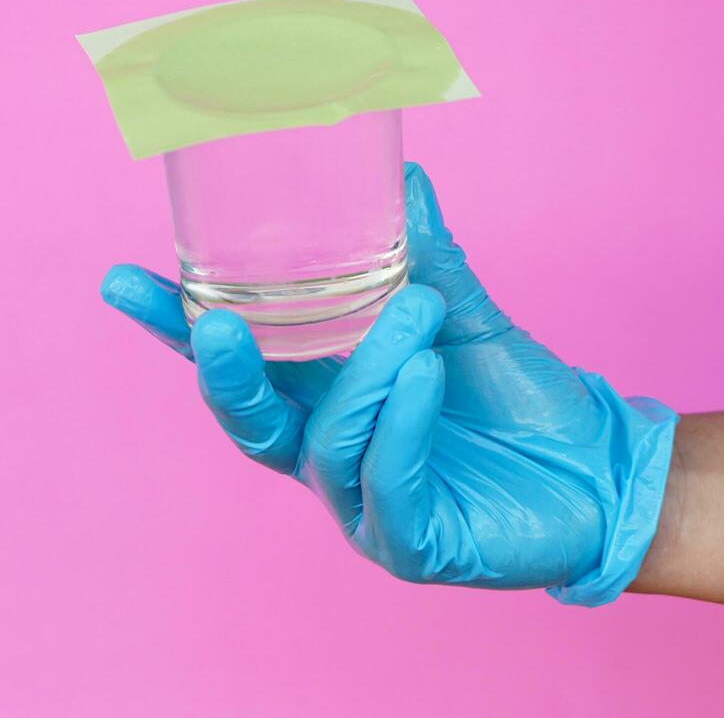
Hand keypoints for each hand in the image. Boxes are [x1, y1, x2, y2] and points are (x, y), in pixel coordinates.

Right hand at [100, 163, 675, 603]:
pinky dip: (402, 425)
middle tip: (214, 320)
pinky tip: (427, 374)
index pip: (239, 363)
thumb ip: (427, 258)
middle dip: (223, 370)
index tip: (124, 280)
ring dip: (367, 371)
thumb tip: (403, 178)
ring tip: (415, 308)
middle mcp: (327, 452)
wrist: (599, 467)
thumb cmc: (517, 397)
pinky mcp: (411, 545)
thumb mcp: (463, 318)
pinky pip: (388, 484)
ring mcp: (362, 505)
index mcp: (323, 397)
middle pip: (247, 421)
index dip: (175, 328)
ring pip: (328, 441)